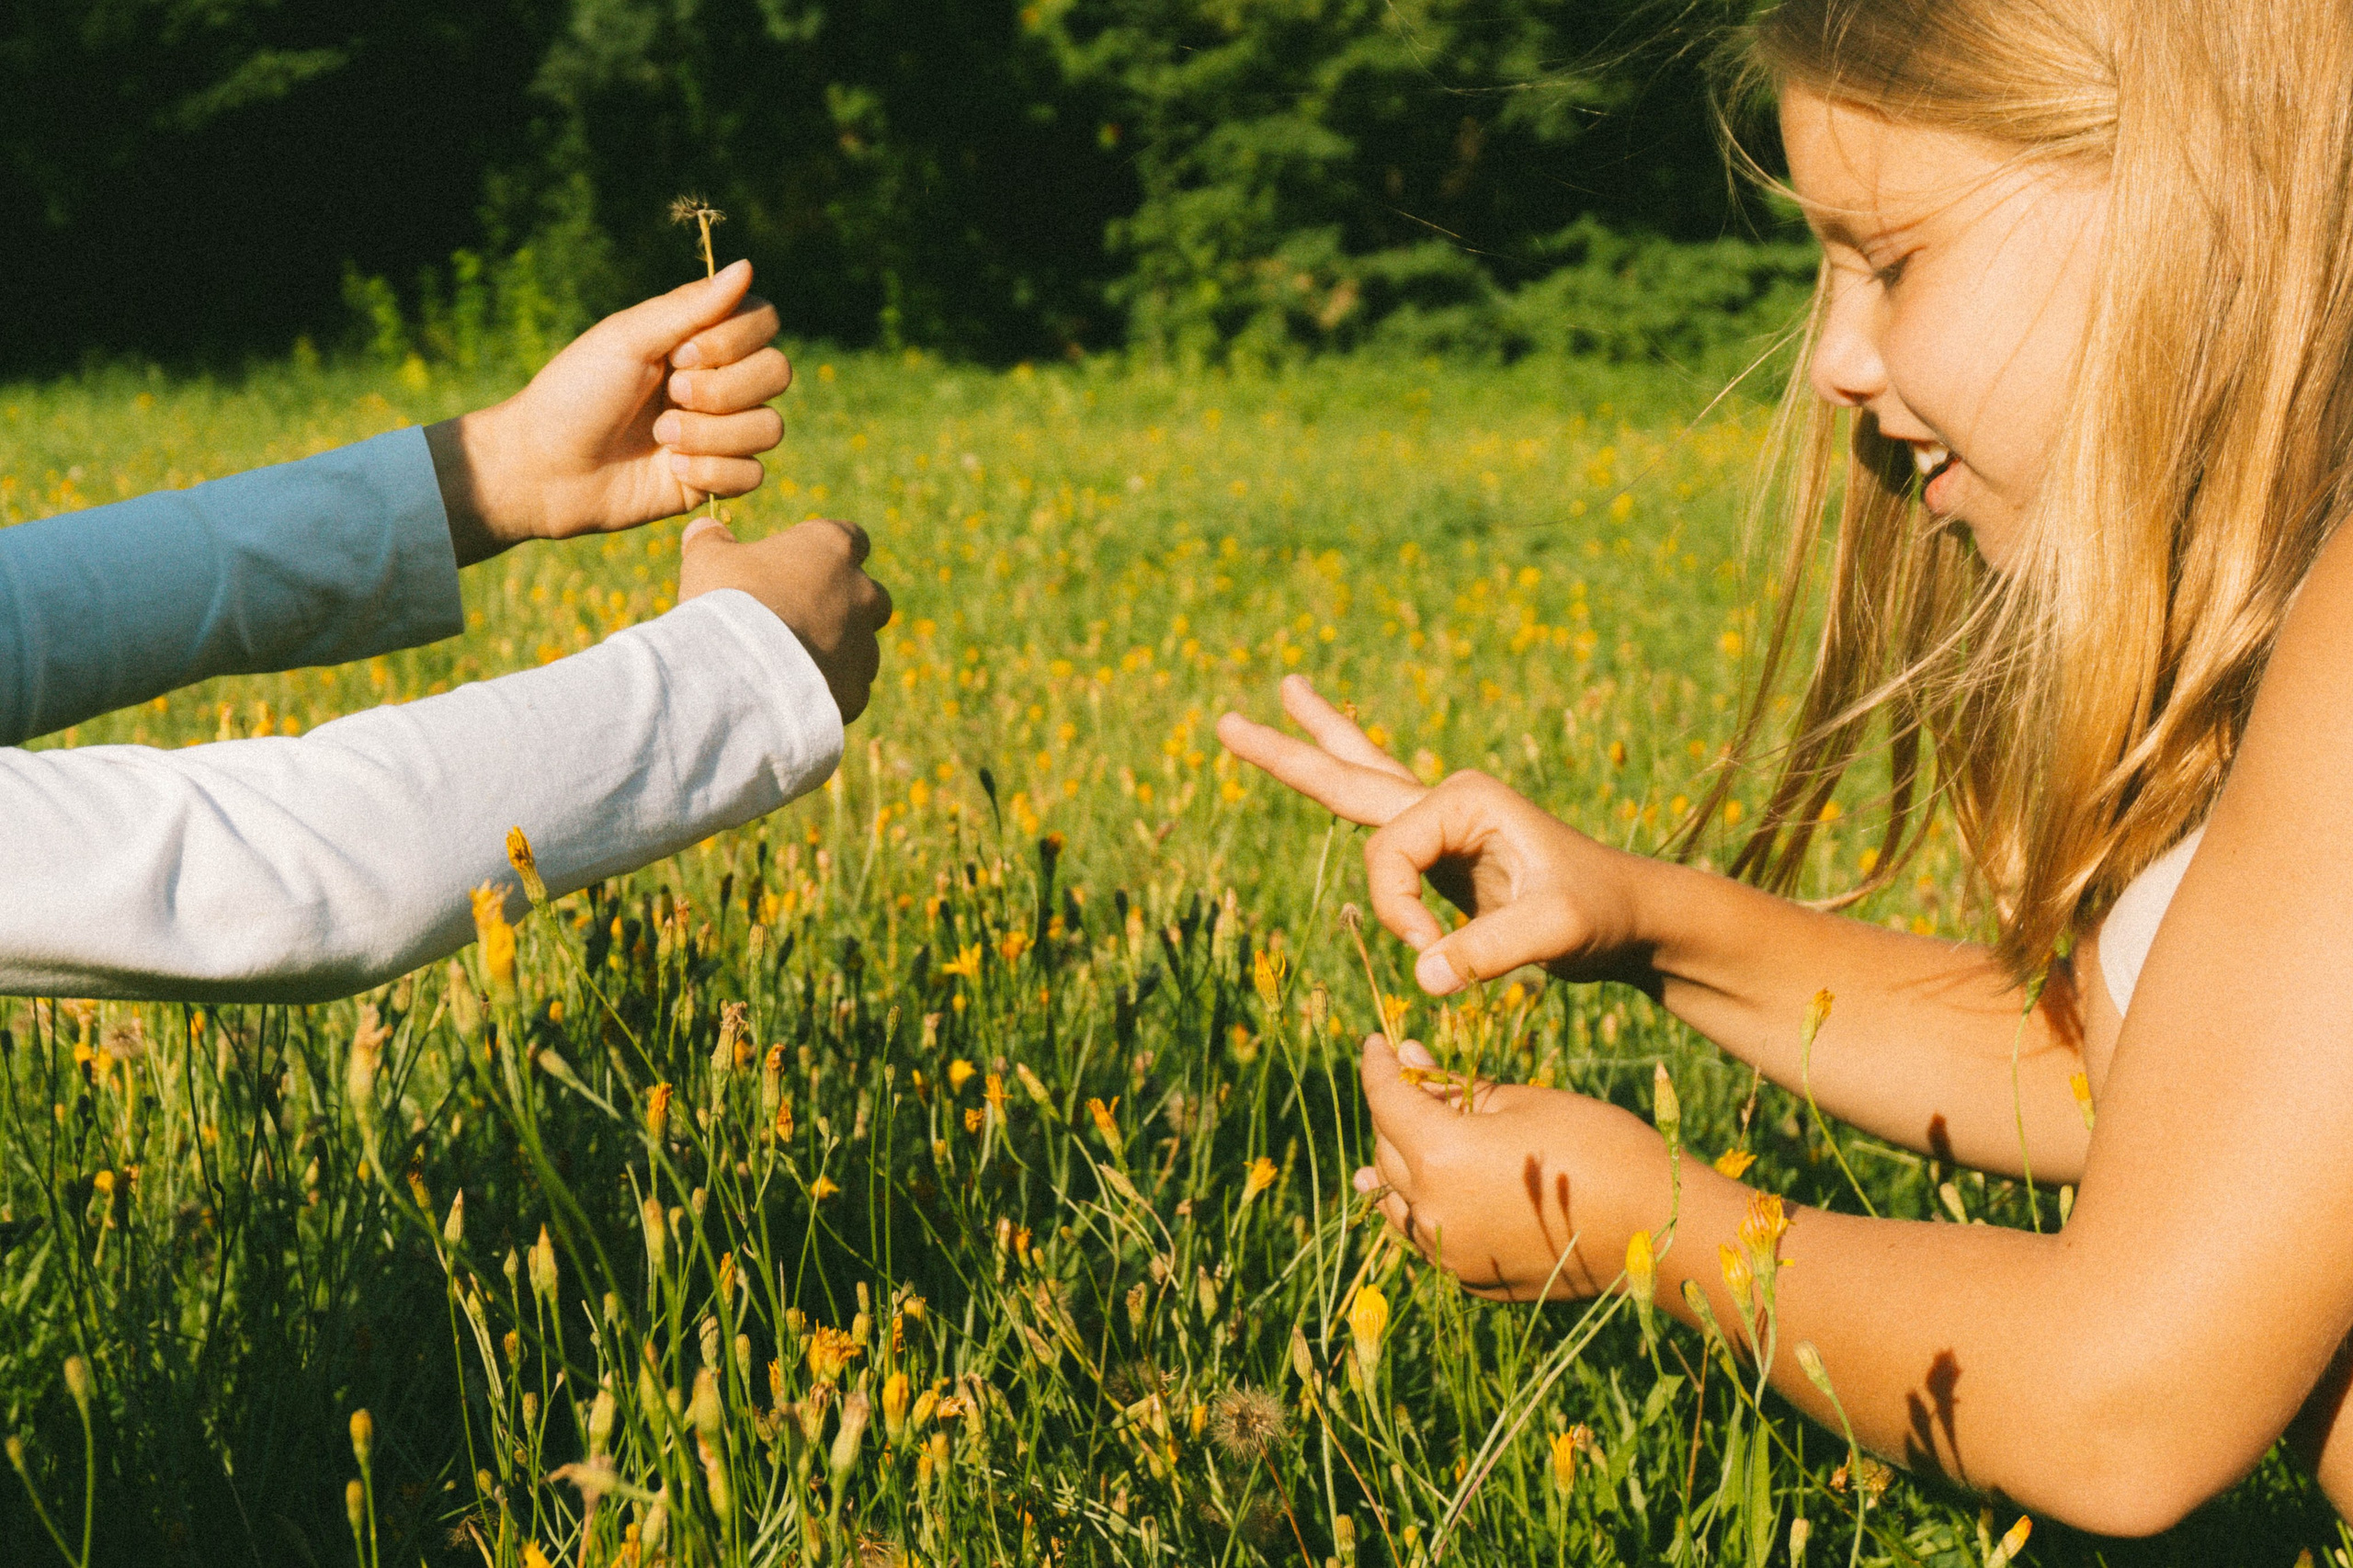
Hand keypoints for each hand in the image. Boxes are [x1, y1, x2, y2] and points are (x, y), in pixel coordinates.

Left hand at [428, 259, 792, 564]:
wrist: (545, 468)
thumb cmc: (576, 393)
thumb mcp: (628, 339)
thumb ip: (691, 306)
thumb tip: (747, 265)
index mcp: (699, 339)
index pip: (764, 321)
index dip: (734, 339)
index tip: (680, 352)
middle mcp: (719, 382)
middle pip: (778, 372)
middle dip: (724, 389)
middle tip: (671, 394)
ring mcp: (721, 432)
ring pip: (769, 428)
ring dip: (712, 434)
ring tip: (659, 437)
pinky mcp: (716, 478)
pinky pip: (753, 475)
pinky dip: (712, 472)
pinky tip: (672, 471)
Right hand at [680, 516, 892, 722]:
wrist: (740, 674)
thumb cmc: (727, 603)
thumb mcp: (707, 560)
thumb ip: (712, 540)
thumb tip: (704, 526)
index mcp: (832, 548)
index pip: (851, 538)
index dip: (829, 552)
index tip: (804, 564)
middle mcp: (861, 593)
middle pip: (871, 595)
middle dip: (846, 604)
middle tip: (803, 616)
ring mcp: (865, 643)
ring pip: (863, 646)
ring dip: (837, 650)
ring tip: (791, 663)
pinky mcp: (858, 687)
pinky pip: (850, 686)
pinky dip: (829, 688)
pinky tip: (795, 693)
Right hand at [1217, 675, 1650, 994]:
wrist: (1632, 913)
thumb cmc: (1602, 912)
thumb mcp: (1555, 931)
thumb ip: (1490, 951)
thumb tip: (1422, 979)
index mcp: (1465, 800)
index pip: (1388, 856)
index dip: (1395, 912)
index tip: (1429, 958)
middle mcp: (1447, 799)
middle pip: (1351, 774)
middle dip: (1289, 751)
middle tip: (1224, 721)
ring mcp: (1441, 824)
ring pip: (1361, 780)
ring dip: (1317, 744)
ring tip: (1285, 691)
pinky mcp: (1441, 854)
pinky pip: (1380, 825)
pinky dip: (1348, 786)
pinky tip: (1332, 757)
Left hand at [1351, 1036, 1660, 1299]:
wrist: (1654, 1226)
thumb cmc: (1595, 1145)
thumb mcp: (1522, 1100)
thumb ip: (1457, 1085)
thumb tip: (1410, 1057)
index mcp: (1440, 1156)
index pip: (1386, 1099)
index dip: (1377, 1065)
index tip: (1376, 1043)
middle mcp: (1432, 1210)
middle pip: (1387, 1148)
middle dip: (1391, 1110)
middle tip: (1408, 1079)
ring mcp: (1449, 1252)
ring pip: (1397, 1200)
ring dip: (1393, 1164)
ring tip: (1390, 1142)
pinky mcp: (1472, 1278)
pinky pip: (1424, 1235)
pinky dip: (1416, 1207)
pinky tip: (1418, 1195)